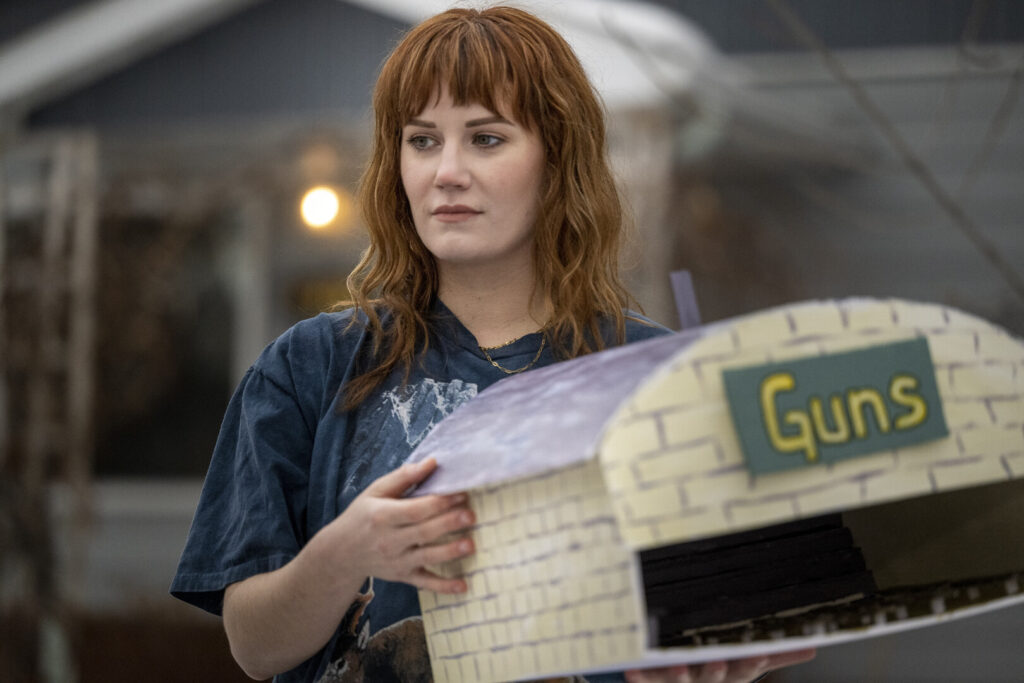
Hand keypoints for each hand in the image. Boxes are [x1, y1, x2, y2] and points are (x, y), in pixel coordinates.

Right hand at [321, 457, 474, 592]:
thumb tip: (432, 462)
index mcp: (383, 516)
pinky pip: (424, 583)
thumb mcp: (375, 491)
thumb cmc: (362, 516)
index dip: (438, 502)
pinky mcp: (402, 576)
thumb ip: (404, 477)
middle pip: (423, 532)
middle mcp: (389, 540)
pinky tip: (463, 587)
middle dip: (448, 523)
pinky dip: (443, 586)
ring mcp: (396, 561)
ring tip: (471, 545)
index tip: (461, 493)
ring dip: (450, 552)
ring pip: (426, 557)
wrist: (341, 553)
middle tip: (471, 515)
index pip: (414, 510)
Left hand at [625, 649, 816, 682]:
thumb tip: (813, 645)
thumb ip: (776, 656)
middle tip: (721, 663)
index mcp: (728, 675)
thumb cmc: (716, 674)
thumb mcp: (746, 666)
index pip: (744, 671)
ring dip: (680, 676)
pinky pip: (644, 681)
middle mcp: (704, 682)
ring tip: (678, 668)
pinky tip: (630, 670)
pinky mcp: (652, 682)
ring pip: (679, 682)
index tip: (758, 654)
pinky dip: (638, 677)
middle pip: (714, 679)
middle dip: (718, 672)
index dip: (750, 664)